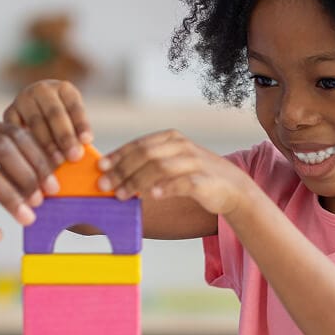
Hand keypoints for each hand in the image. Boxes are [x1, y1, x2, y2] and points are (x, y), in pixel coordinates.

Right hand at [3, 79, 91, 166]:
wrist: (33, 115)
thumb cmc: (60, 124)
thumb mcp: (72, 121)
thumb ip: (77, 133)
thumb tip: (82, 154)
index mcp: (64, 89)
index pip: (74, 106)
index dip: (81, 124)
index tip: (87, 140)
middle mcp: (42, 90)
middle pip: (54, 113)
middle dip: (65, 136)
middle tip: (74, 156)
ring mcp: (23, 99)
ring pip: (35, 122)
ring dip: (47, 144)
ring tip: (57, 161)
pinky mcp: (9, 112)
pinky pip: (17, 129)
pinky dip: (26, 144)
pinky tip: (34, 159)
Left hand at [98, 129, 248, 215]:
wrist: (233, 188)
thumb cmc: (194, 176)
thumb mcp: (172, 163)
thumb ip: (147, 164)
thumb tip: (112, 174)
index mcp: (170, 138)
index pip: (138, 144)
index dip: (118, 155)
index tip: (100, 167)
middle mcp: (181, 146)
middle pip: (145, 155)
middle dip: (122, 170)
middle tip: (105, 185)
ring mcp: (194, 161)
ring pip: (160, 167)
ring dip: (137, 181)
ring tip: (121, 195)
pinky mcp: (204, 179)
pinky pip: (182, 182)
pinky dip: (166, 188)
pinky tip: (153, 195)